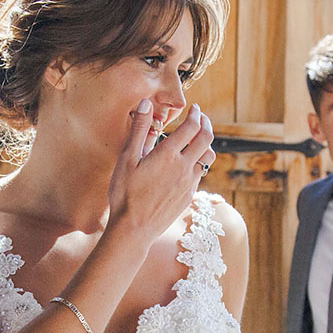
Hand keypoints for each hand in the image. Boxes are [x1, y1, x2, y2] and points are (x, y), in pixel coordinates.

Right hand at [106, 100, 215, 242]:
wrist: (134, 229)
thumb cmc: (125, 194)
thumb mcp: (127, 159)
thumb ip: (138, 130)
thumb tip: (146, 104)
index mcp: (168, 154)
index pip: (191, 127)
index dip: (195, 114)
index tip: (194, 108)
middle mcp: (183, 167)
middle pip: (206, 139)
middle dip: (206, 124)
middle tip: (201, 117)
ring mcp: (188, 183)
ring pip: (207, 157)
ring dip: (206, 143)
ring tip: (199, 137)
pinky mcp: (188, 196)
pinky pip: (200, 173)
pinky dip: (199, 161)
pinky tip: (190, 162)